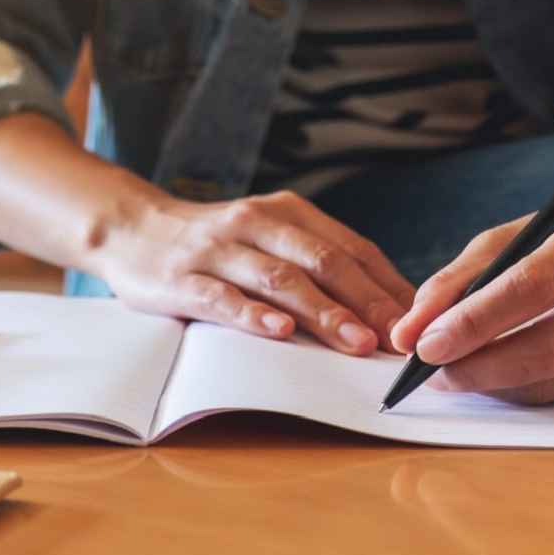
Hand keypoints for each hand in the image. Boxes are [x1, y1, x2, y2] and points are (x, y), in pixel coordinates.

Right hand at [86, 190, 416, 354]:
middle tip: (400, 337)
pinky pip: (222, 297)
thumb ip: (315, 261)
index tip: (421, 320)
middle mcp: (257, 223)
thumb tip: (384, 306)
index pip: (350, 247)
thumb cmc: (213, 244)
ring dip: (323, 312)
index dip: (388, 284)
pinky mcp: (182, 278)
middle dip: (366, 301)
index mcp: (287, 212)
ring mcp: (219, 250)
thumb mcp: (268, 237)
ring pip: (280, 279)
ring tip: (356, 342)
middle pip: (323, 261)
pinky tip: (279, 331)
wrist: (131, 229)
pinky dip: (253, 314)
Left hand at [389, 210, 553, 402]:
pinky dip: (520, 393)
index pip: (535, 285)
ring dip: (494, 386)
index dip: (475, 321)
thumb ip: (454, 283)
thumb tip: (407, 334)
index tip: (425, 345)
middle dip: (479, 367)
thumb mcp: (506, 243)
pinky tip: (495, 378)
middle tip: (432, 375)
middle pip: (549, 347)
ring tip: (454, 375)